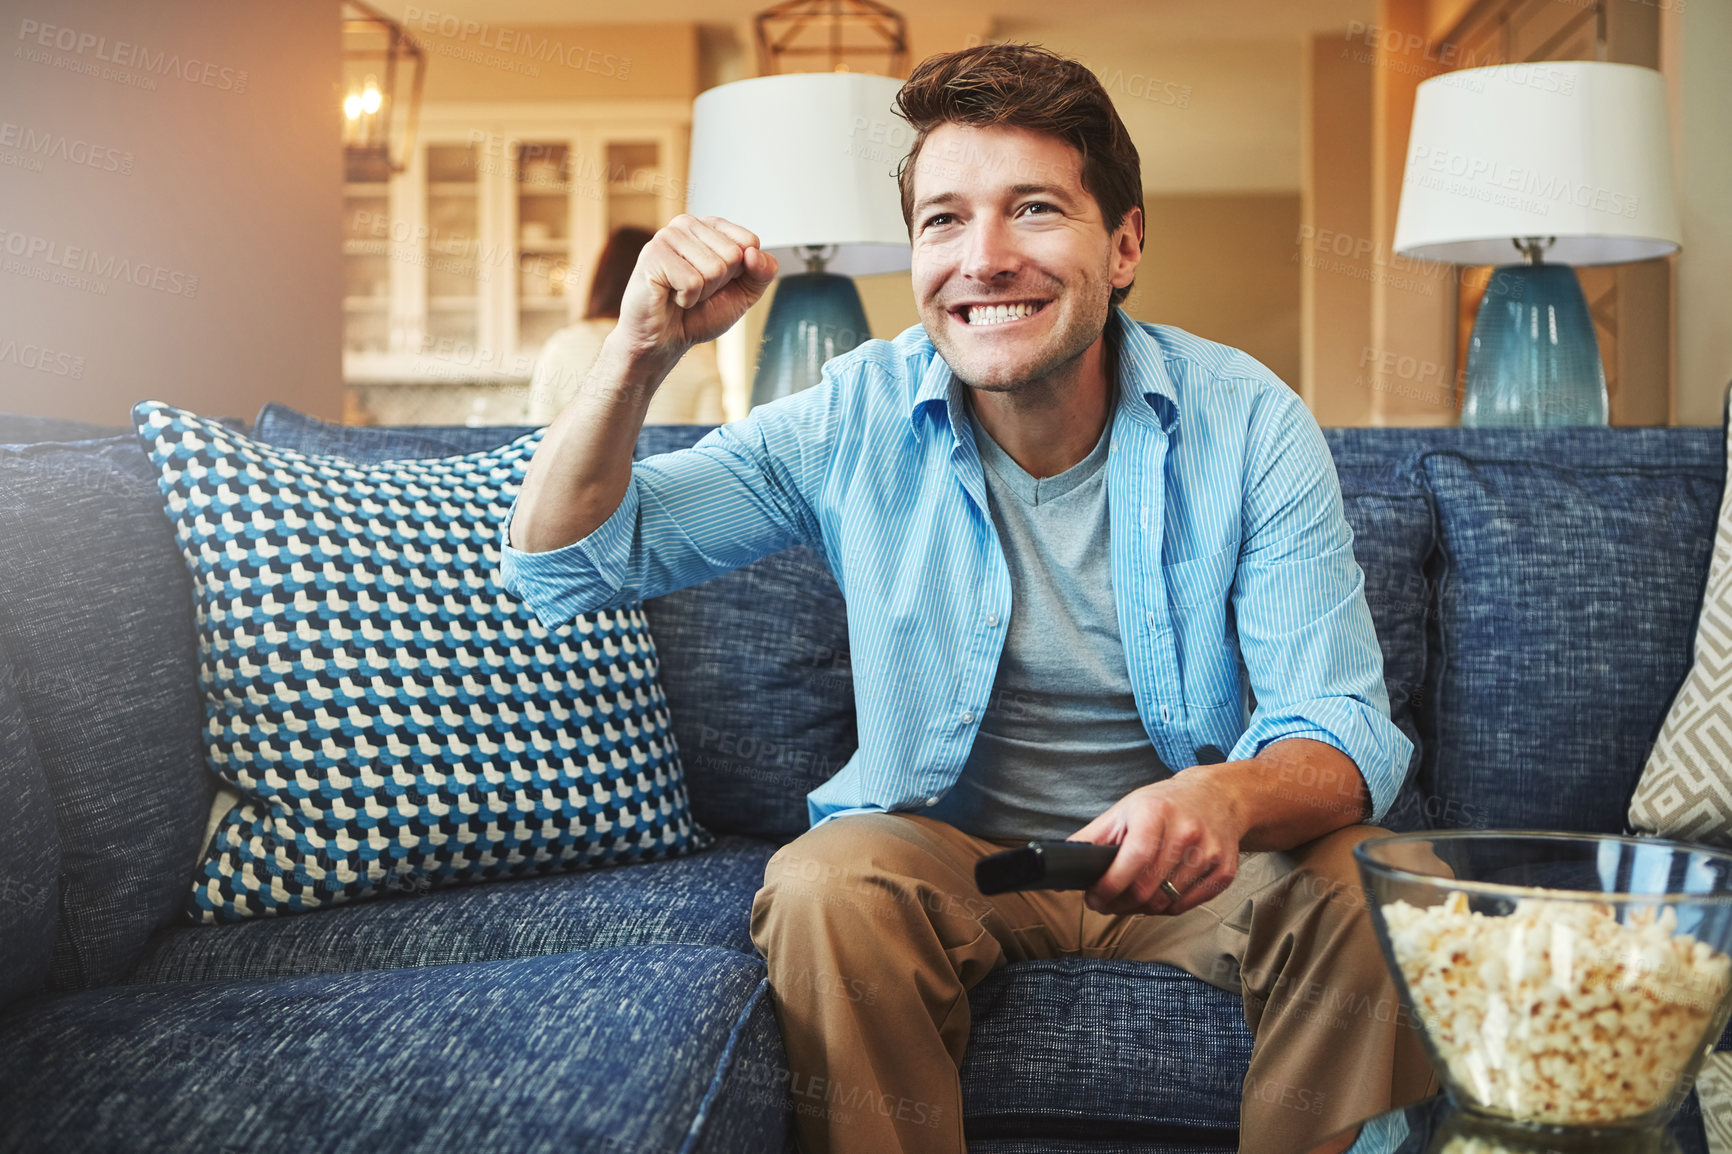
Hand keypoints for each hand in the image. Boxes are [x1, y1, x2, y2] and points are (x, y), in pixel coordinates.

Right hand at [610, 214, 778, 368]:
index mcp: (709, 227)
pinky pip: (692, 282)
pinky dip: (686, 299)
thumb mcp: (744, 293)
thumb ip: (762, 272)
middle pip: (733, 255)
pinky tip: (671, 296)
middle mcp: (687, 224)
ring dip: (702, 293)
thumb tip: (754, 253)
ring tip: (683, 293)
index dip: (740, 273)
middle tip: (697, 291)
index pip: (749, 242)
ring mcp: (667, 236)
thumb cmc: (697, 314)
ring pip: (714, 268)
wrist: (664, 340)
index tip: (717, 283)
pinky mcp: (653, 254)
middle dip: (720, 284)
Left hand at [1069, 772, 1247, 916]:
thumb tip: (1060, 866)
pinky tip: (1159, 892)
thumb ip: (1091, 839)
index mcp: (1156, 813)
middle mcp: (1186, 832)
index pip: (1133, 861)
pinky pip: (1187, 905)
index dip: (1109, 887)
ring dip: (1142, 907)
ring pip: (1166, 902)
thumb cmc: (1163, 805)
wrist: (1217, 797)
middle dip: (1120, 903)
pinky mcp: (1224, 871)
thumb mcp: (1124, 811)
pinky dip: (1167, 906)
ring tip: (1133, 895)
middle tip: (1108, 902)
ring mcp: (1209, 853)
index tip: (1094, 898)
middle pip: (1148, 889)